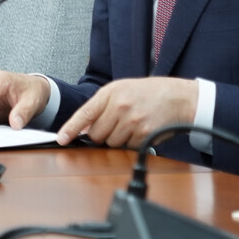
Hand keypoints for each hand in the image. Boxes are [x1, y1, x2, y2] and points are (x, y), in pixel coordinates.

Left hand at [56, 77, 197, 148]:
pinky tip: (140, 130)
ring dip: (117, 139)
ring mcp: (132, 122)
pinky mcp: (144, 135)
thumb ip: (100, 106)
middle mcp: (120, 107)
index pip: (85, 114)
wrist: (177, 97)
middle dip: (101, 134)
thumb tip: (84, 128)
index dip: (71, 128)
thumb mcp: (120, 90)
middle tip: (115, 124)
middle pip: (97, 135)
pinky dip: (132, 143)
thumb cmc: (147, 93)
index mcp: (110, 94)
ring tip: (130, 125)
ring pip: (112, 143)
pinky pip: (128, 147)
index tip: (61, 139)